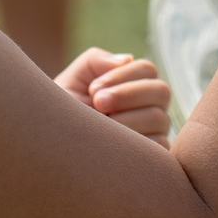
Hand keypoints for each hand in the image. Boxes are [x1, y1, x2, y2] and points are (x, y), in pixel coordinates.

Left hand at [55, 48, 171, 146]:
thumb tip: (127, 59)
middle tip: (98, 104)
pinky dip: (133, 144)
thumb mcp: (74, 80)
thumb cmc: (65, 112)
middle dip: (127, 95)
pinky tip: (111, 146)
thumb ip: (96, 61)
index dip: (122, 76)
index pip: (147, 70)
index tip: (93, 89)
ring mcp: (155, 132)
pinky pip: (158, 147)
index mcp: (134, 84)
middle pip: (161, 91)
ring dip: (126, 120)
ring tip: (101, 128)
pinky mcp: (154, 158)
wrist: (56, 146)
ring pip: (158, 118)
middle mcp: (150, 106)